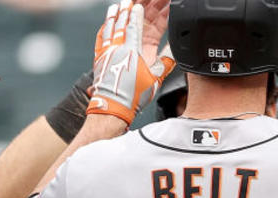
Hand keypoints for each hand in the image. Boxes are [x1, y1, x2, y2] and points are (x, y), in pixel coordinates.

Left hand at [87, 0, 174, 123]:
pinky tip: (107, 21)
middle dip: (132, 7)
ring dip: (116, 13)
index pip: (137, 23)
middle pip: (126, 20)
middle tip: (136, 0)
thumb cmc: (134, 95)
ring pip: (112, 25)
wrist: (113, 107)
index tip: (141, 2)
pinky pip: (102, 36)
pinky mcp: (101, 57)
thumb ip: (166, 62)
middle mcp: (119, 46)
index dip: (140, 11)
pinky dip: (105, 26)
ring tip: (120, 4)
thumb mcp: (156, 78)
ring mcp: (109, 50)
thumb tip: (176, 52)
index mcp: (134, 49)